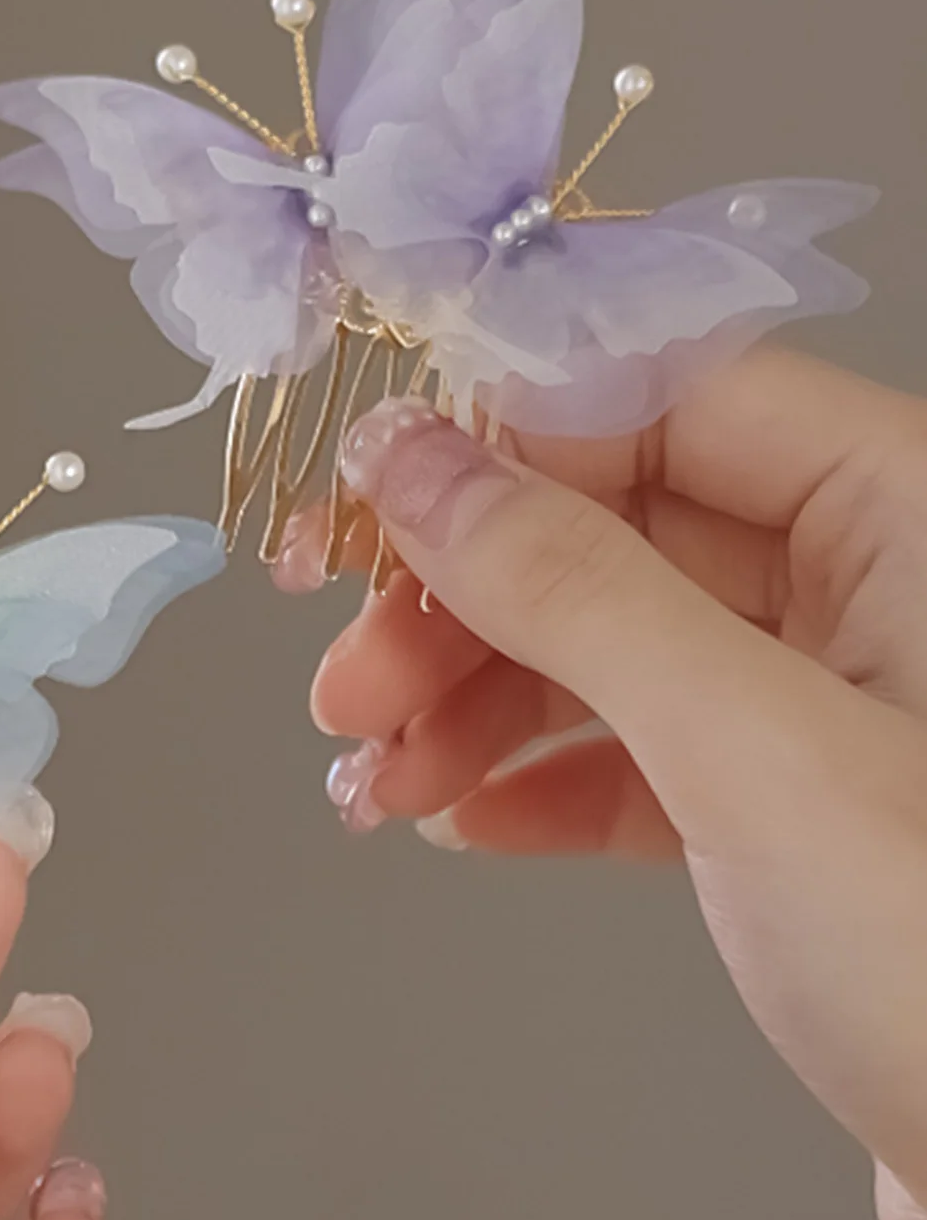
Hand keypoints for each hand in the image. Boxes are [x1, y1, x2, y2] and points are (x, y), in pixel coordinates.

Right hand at [289, 350, 926, 1219]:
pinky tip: (456, 819)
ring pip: (604, 647)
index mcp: (904, 508)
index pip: (658, 400)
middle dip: (456, 607)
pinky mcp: (795, 810)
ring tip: (373, 777)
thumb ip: (575, 589)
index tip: (364, 502)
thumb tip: (414, 462)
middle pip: (607, 529)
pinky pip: (635, 753)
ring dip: (467, 704)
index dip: (499, 443)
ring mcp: (830, 699)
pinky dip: (533, 783)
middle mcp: (872, 584)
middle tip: (348, 676)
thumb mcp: (758, 756)